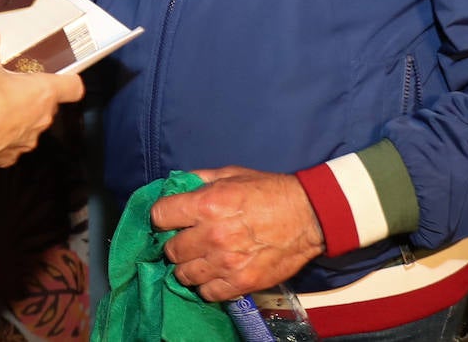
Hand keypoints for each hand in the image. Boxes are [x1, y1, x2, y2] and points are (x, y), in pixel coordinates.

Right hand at [0, 28, 83, 166]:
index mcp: (42, 92)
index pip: (73, 86)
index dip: (69, 79)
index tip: (63, 75)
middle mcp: (40, 118)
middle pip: (48, 104)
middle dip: (32, 94)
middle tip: (14, 84)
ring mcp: (27, 139)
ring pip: (30, 124)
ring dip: (18, 115)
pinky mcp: (10, 155)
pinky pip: (13, 142)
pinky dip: (3, 134)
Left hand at [151, 166, 325, 300]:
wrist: (307, 216)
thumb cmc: (268, 191)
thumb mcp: (231, 174)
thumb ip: (200, 179)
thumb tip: (176, 186)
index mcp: (207, 204)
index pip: (159, 216)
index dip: (162, 217)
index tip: (169, 220)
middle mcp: (212, 235)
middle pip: (170, 249)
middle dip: (175, 244)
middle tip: (187, 240)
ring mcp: (226, 263)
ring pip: (184, 274)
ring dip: (188, 267)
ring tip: (199, 259)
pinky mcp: (241, 283)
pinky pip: (208, 293)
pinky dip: (207, 285)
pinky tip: (214, 274)